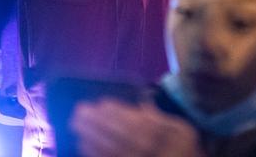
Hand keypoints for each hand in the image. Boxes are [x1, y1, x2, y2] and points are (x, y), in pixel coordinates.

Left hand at [71, 100, 203, 156]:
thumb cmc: (180, 145)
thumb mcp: (180, 128)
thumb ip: (160, 116)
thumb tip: (142, 103)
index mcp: (163, 136)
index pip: (136, 122)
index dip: (117, 113)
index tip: (101, 103)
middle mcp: (149, 150)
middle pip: (119, 135)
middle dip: (97, 122)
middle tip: (78, 111)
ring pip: (111, 150)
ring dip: (90, 136)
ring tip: (75, 124)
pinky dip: (93, 154)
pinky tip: (81, 144)